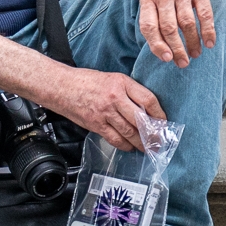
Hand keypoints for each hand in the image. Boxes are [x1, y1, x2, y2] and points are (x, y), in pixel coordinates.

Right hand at [49, 67, 165, 151]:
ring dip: (141, 142)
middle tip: (159, 141)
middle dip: (153, 133)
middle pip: (141, 119)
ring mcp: (105, 112)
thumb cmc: (86, 81)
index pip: (148, 99)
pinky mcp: (96, 124)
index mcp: (122, 83)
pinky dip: (125, 145)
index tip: (163, 122)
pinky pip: (115, 139)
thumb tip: (146, 109)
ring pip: (130, 132)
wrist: (62, 87)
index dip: (159, 113)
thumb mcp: (112, 78)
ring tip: (147, 147)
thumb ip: (129, 91)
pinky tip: (130, 147)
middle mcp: (115, 97)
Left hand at [139, 0, 215, 68]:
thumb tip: (159, 37)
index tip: (166, 58)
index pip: (149, 26)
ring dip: (193, 43)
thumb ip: (153, 6)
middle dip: (177, 50)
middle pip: (169, 29)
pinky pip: (204, 13)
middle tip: (183, 63)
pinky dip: (208, 30)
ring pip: (187, 24)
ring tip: (196, 54)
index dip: (156, 46)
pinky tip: (210, 41)